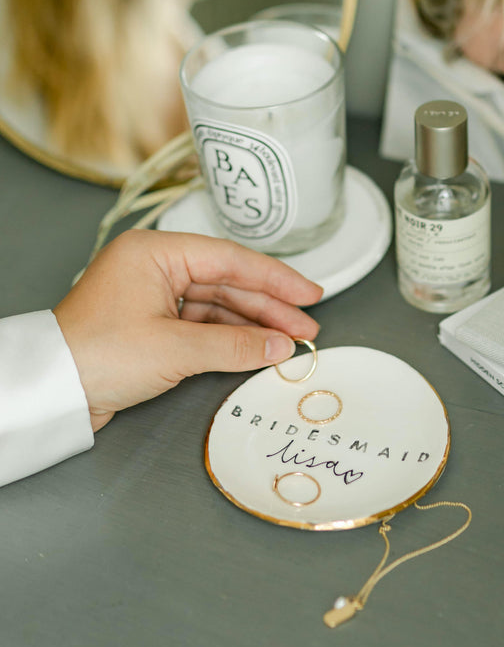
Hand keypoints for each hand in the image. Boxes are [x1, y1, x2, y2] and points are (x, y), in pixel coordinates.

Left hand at [53, 230, 322, 431]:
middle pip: (228, 282)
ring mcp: (154, 297)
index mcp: (155, 253)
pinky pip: (204, 325)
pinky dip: (231, 338)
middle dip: (270, 306)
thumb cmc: (97, 356)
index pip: (230, 259)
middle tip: (307, 325)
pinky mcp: (153, 325)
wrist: (51, 393)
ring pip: (218, 305)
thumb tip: (281, 346)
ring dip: (254, 325)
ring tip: (290, 341)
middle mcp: (155, 268)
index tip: (309, 293)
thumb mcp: (175, 348)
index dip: (276, 278)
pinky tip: (258, 348)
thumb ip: (235, 345)